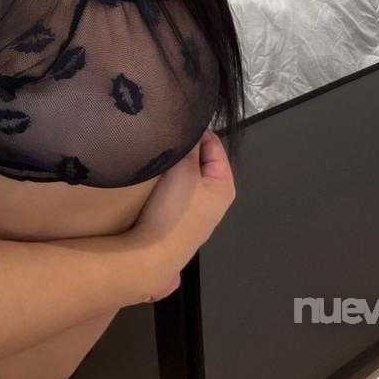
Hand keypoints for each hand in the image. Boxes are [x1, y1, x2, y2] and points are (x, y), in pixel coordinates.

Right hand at [128, 130, 235, 301]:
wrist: (154, 253)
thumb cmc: (174, 209)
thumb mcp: (185, 170)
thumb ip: (191, 146)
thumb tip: (192, 129)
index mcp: (225, 184)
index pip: (213, 143)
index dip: (193, 132)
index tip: (172, 125)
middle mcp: (217, 198)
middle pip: (202, 161)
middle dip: (184, 151)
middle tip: (163, 141)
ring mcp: (200, 211)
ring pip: (188, 176)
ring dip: (176, 167)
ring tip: (159, 158)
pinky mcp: (183, 220)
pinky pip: (179, 191)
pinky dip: (170, 182)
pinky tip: (157, 180)